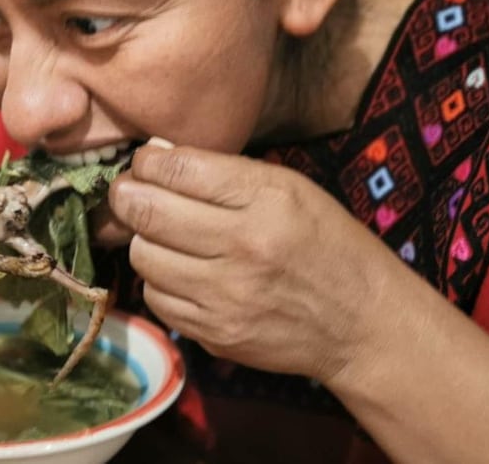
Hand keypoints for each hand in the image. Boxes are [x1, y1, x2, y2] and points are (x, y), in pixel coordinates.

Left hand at [108, 141, 388, 381]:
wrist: (361, 322)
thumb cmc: (327, 243)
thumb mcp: (291, 189)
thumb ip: (225, 172)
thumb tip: (156, 156)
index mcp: (267, 199)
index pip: (179, 170)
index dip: (148, 163)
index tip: (145, 164)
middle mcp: (243, 246)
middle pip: (148, 212)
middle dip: (128, 196)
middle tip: (129, 193)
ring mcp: (226, 296)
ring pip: (143, 257)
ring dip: (144, 240)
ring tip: (163, 235)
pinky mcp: (215, 333)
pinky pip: (156, 299)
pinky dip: (160, 281)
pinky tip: (181, 272)